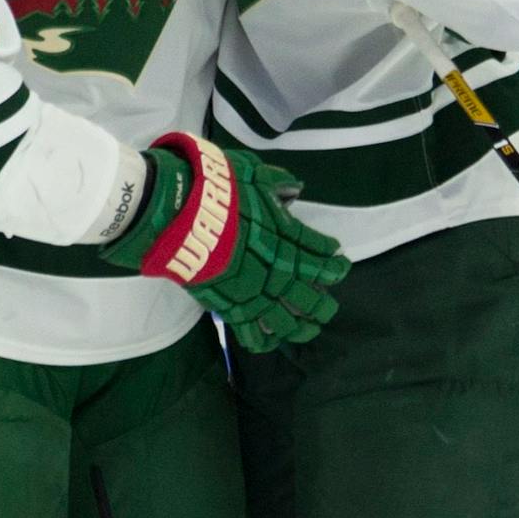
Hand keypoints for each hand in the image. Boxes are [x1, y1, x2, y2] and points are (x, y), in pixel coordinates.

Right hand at [101, 133, 350, 352]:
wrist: (180, 210)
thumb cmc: (216, 189)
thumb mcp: (253, 174)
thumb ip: (276, 183)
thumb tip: (295, 188)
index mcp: (284, 236)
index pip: (317, 253)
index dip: (332, 261)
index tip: (339, 263)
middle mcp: (274, 268)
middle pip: (308, 293)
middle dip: (322, 302)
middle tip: (329, 306)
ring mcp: (252, 290)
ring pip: (286, 319)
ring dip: (302, 326)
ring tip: (311, 329)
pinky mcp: (228, 305)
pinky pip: (250, 330)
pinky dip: (262, 340)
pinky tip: (271, 342)